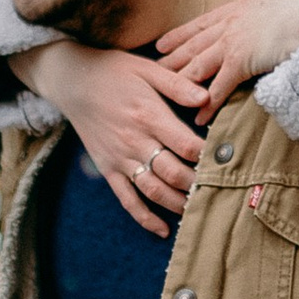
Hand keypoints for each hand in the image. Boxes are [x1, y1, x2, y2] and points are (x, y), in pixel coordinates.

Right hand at [26, 38, 205, 233]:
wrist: (72, 82)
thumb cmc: (114, 72)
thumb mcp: (147, 69)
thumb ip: (177, 85)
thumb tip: (207, 97)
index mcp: (149, 116)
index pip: (187, 145)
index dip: (209, 156)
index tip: (226, 159)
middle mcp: (135, 141)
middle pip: (174, 173)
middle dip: (198, 184)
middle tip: (219, 189)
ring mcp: (120, 159)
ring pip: (154, 191)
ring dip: (178, 204)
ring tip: (198, 209)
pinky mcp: (108, 169)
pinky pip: (127, 199)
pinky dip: (144, 217)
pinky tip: (162, 229)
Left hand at [156, 0, 298, 110]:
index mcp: (241, 6)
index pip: (204, 22)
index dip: (182, 34)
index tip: (164, 43)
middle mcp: (231, 24)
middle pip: (195, 44)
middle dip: (174, 58)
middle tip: (155, 70)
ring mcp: (234, 44)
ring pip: (200, 65)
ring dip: (183, 82)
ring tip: (167, 94)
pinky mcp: (241, 63)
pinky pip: (219, 88)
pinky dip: (208, 104)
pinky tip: (199, 117)